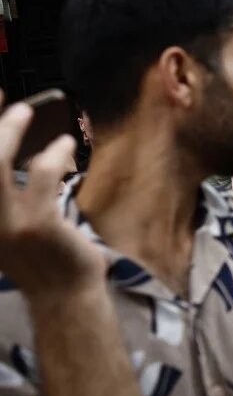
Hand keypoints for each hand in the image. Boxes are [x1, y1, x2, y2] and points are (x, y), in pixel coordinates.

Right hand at [0, 94, 105, 299]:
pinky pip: (43, 174)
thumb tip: (2, 143)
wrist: (63, 295)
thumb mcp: (4, 226)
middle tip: (4, 101)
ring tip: (25, 111)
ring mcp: (5, 223)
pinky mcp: (37, 223)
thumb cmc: (38, 256)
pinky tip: (64, 144)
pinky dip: (54, 153)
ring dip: (9, 130)